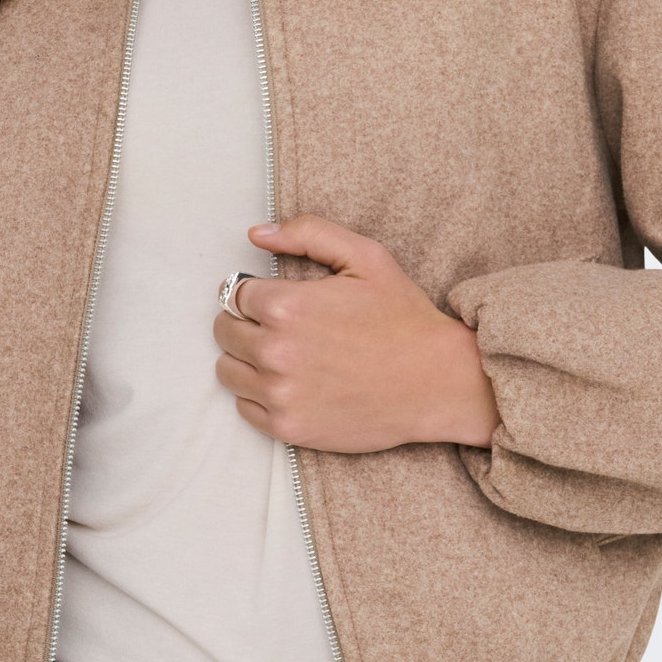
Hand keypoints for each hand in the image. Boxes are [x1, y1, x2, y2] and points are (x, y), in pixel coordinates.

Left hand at [213, 214, 499, 453]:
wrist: (436, 381)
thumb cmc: (402, 316)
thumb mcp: (364, 257)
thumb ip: (306, 234)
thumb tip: (255, 234)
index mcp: (286, 306)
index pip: (235, 294)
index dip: (254, 293)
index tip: (272, 299)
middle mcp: (274, 352)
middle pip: (225, 331)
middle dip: (244, 323)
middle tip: (277, 326)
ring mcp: (279, 394)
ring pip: (227, 370)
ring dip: (245, 358)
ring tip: (280, 353)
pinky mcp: (288, 428)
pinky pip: (244, 407)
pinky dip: (258, 394)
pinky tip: (288, 382)